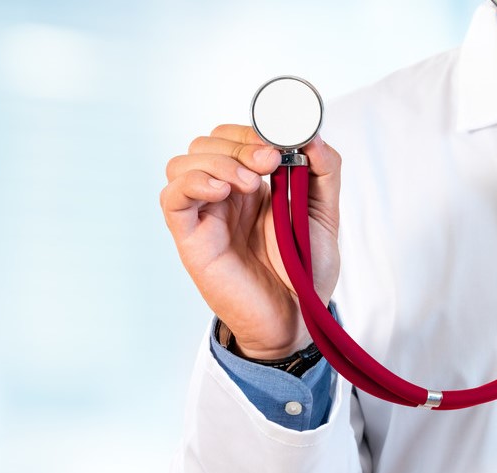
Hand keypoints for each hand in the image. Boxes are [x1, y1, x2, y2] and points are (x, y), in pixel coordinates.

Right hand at [160, 125, 341, 358]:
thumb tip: (310, 134)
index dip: (252, 130)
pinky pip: (171, 198)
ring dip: (216, 161)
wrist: (297, 317)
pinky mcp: (189, 238)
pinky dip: (192, 183)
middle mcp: (222, 195)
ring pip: (181, 163)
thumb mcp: (325, 213)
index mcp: (250, 184)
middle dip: (237, 143)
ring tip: (248, 185)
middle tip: (269, 163)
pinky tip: (221, 192)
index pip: (232, 136)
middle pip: (204, 143)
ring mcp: (203, 215)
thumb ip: (323, 171)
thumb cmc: (305, 271)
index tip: (281, 143)